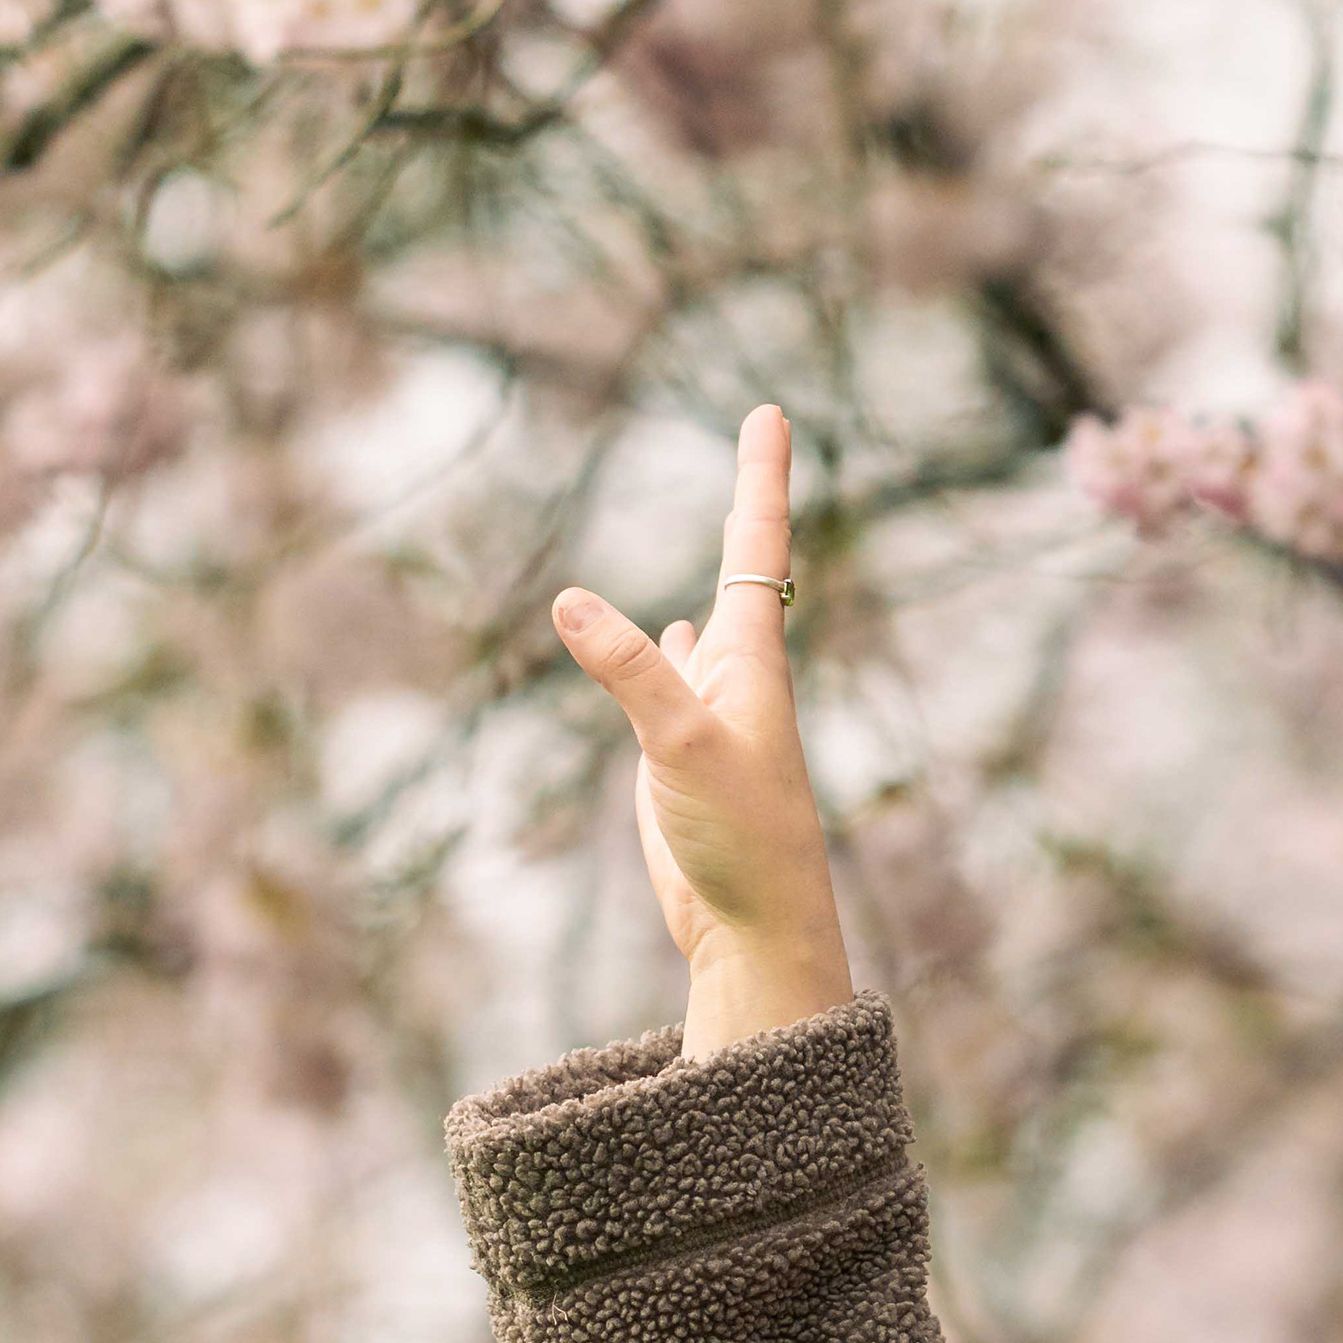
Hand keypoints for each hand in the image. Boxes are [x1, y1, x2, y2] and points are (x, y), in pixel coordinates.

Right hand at [551, 405, 859, 1055]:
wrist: (753, 930)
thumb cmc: (742, 840)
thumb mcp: (681, 746)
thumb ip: (630, 672)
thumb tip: (570, 599)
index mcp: (752, 662)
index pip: (756, 546)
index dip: (761, 477)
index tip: (772, 412)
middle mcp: (738, 678)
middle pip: (744, 570)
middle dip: (748, 504)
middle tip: (763, 436)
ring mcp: (711, 716)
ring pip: (711, 626)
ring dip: (718, 573)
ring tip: (734, 522)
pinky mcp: (684, 759)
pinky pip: (677, 681)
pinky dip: (671, 646)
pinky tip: (678, 634)